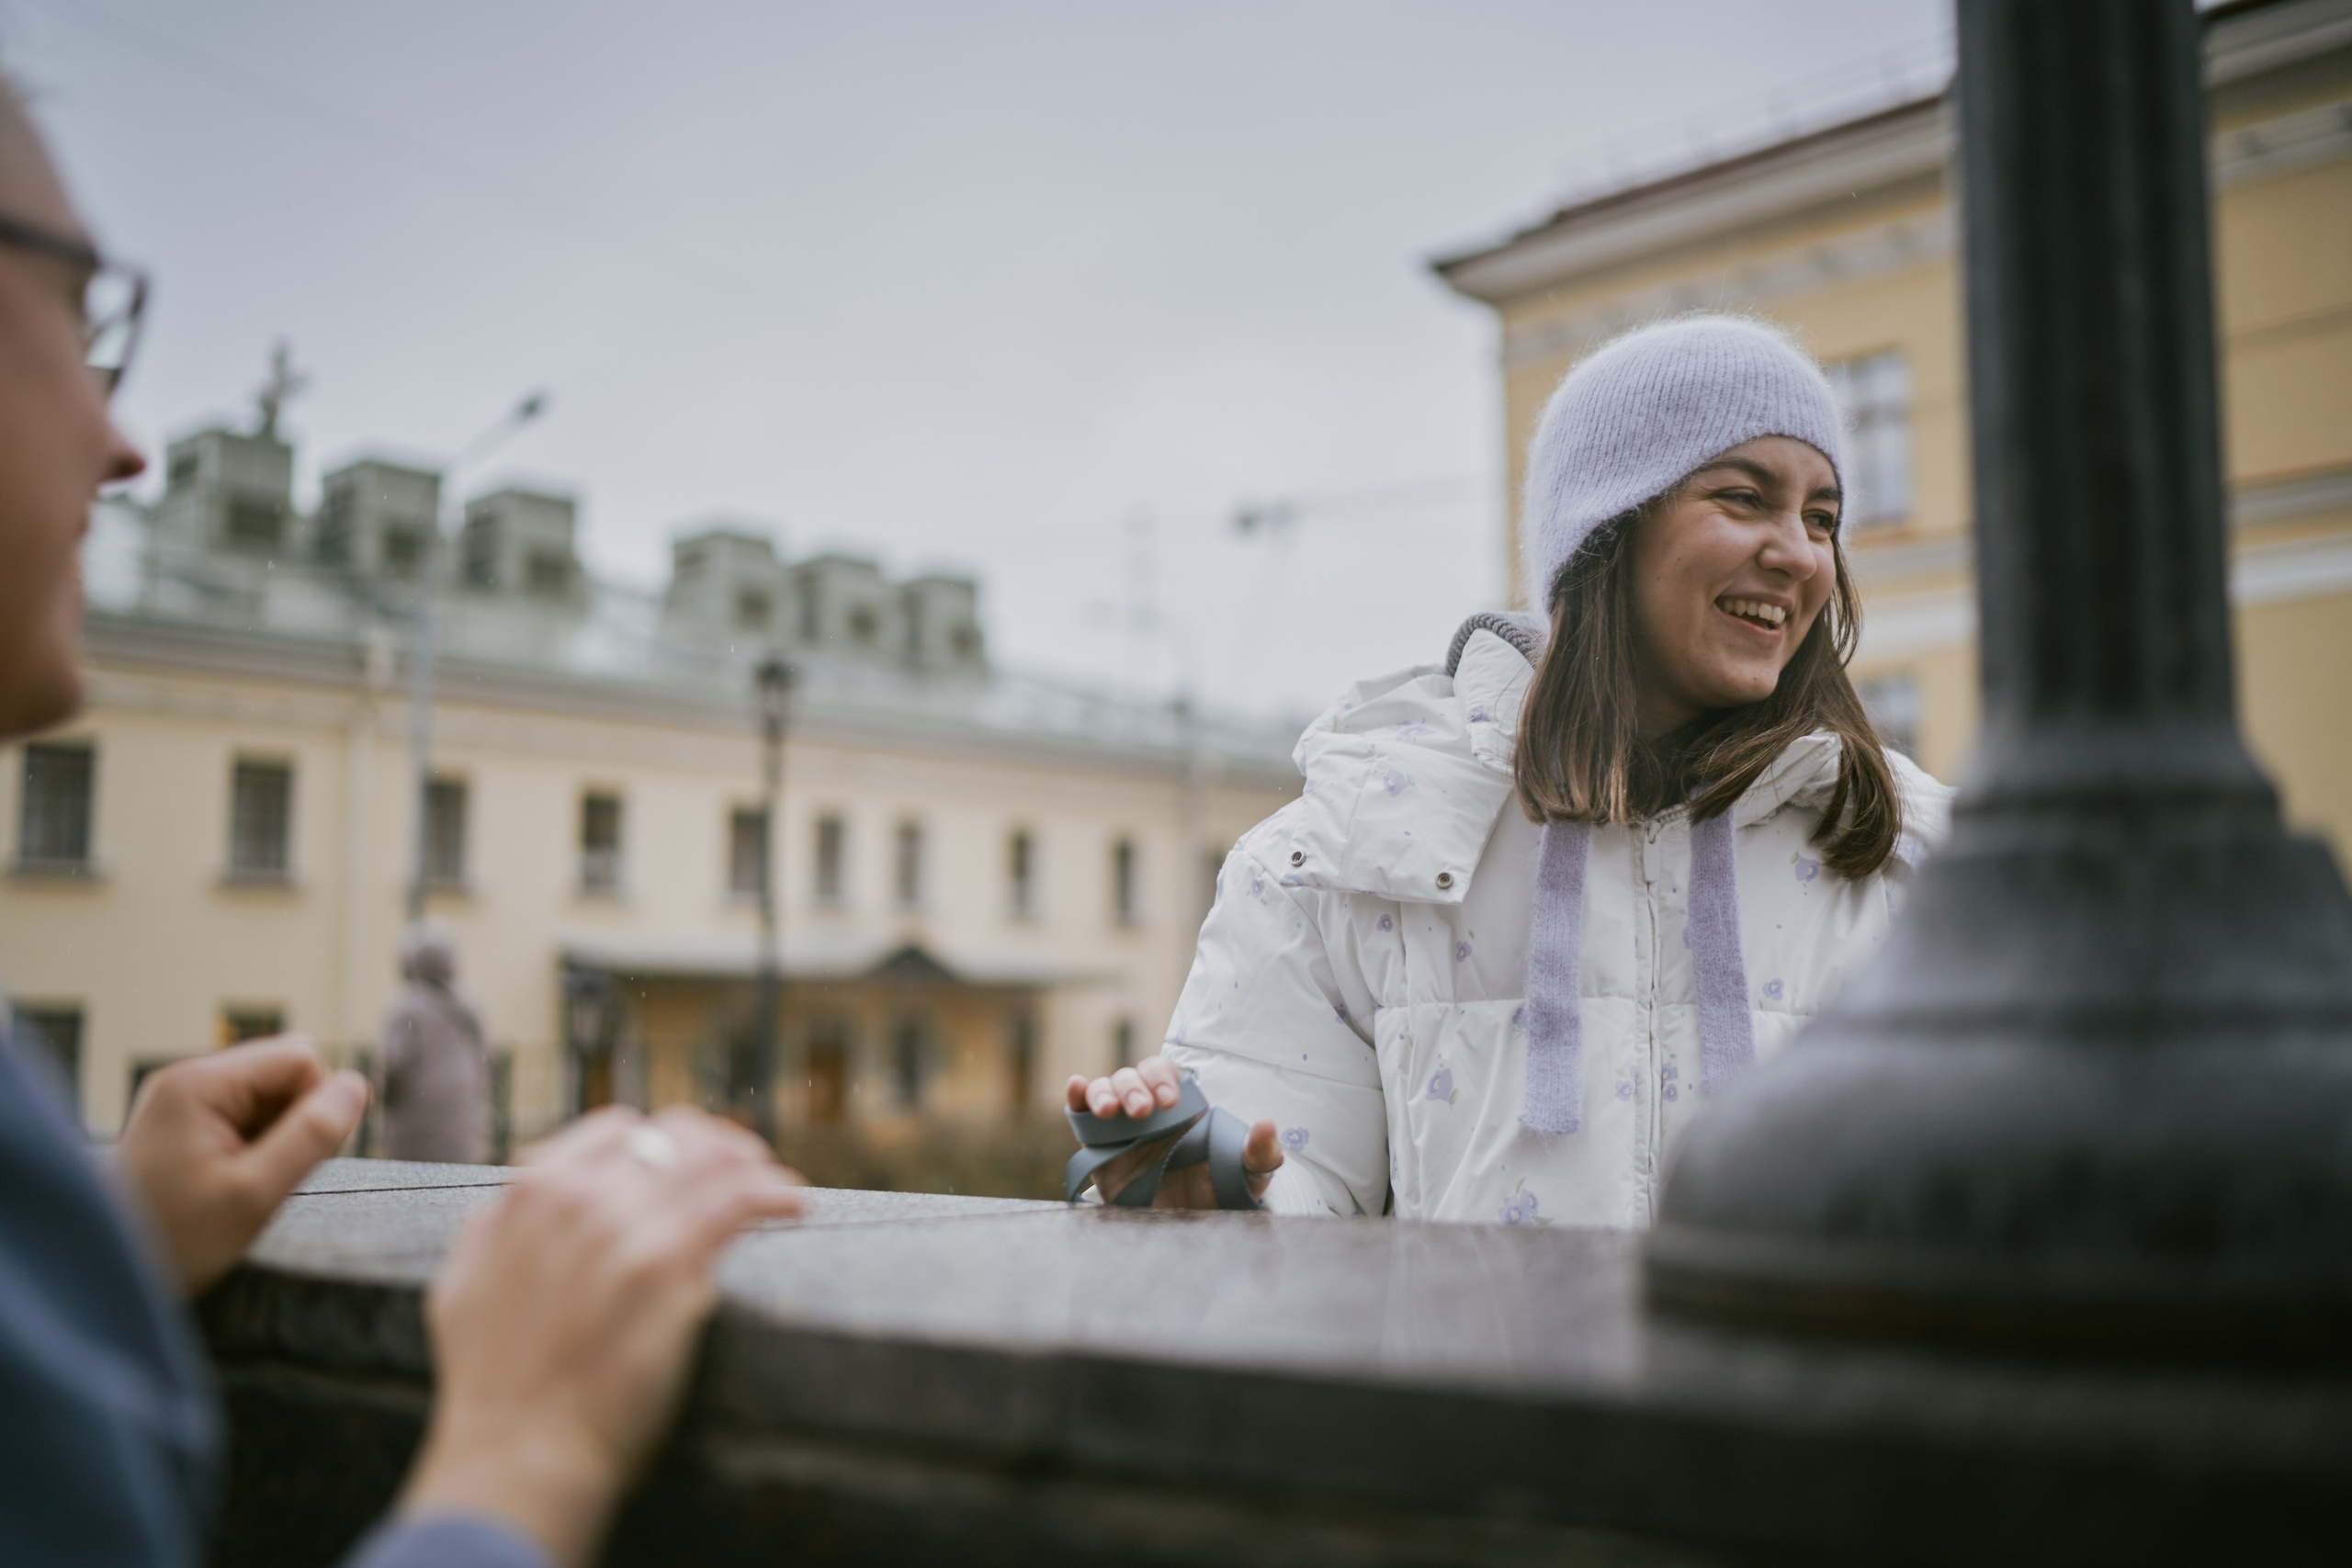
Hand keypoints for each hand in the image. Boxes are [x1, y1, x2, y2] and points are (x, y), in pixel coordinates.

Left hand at [110, 1036, 369, 1296]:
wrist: (103, 1274)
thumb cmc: (173, 1241)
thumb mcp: (254, 1195)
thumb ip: (311, 1136)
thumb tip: (356, 1086)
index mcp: (200, 1084)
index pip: (300, 1057)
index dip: (315, 1107)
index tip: (293, 1160)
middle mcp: (187, 1077)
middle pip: (283, 1071)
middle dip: (294, 1120)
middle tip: (265, 1175)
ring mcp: (180, 1097)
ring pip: (267, 1094)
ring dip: (273, 1135)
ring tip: (242, 1181)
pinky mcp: (180, 1119)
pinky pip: (243, 1112)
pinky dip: (252, 1143)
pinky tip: (229, 1180)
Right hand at [398, 1106, 805, 1567]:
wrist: (517, 1451)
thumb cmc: (491, 1383)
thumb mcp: (467, 1280)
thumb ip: (501, 1225)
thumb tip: (528, 1192)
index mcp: (533, 1192)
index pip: (619, 1131)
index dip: (660, 1144)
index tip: (684, 1165)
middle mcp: (582, 1197)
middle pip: (676, 1139)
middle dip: (717, 1147)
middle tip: (747, 1168)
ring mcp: (628, 1230)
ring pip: (716, 1163)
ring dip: (757, 1169)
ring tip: (778, 1188)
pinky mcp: (671, 1269)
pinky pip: (740, 1203)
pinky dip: (774, 1196)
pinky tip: (792, 1208)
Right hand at [1063, 1056, 1282, 1207]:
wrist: (1191, 1229)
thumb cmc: (1218, 1192)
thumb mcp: (1246, 1175)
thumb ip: (1260, 1153)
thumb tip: (1267, 1126)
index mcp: (1180, 1107)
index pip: (1165, 1073)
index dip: (1163, 1078)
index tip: (1170, 1102)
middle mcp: (1148, 1112)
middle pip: (1133, 1077)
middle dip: (1135, 1087)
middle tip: (1143, 1111)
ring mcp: (1120, 1128)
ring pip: (1105, 1091)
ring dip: (1104, 1092)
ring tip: (1109, 1112)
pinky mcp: (1099, 1149)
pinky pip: (1081, 1117)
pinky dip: (1076, 1097)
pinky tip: (1076, 1087)